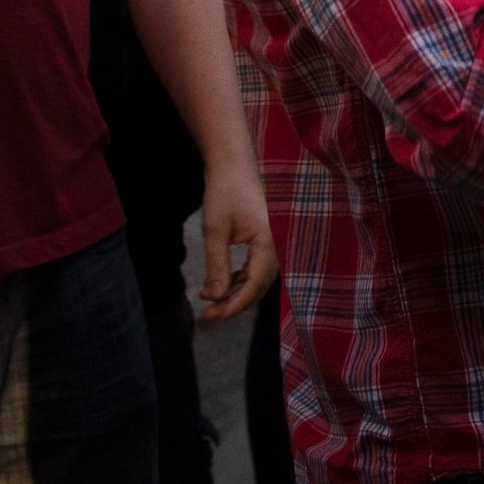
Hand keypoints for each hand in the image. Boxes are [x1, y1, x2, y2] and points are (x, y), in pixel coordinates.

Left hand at [197, 155, 277, 321]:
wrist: (233, 166)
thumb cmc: (225, 193)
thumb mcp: (215, 230)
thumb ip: (217, 266)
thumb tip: (215, 298)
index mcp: (268, 243)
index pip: (255, 285)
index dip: (235, 304)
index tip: (213, 316)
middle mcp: (276, 247)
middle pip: (258, 287)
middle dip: (233, 303)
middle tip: (207, 315)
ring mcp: (272, 244)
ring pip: (256, 280)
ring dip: (234, 293)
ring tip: (207, 299)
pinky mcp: (264, 242)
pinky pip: (254, 269)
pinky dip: (237, 281)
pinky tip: (218, 284)